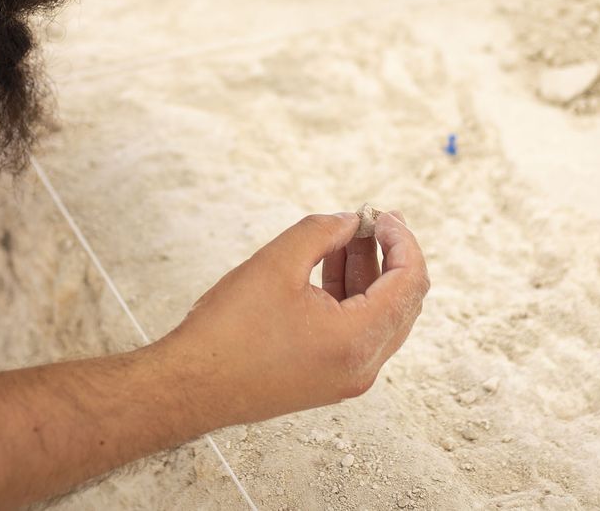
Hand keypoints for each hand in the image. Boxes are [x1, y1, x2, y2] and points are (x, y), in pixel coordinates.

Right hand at [161, 210, 427, 424]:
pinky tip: (331, 264)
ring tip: (348, 233)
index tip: (381, 214)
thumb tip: (350, 220)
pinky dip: (351, 296)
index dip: (402, 240)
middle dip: (390, 254)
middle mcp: (362, 366)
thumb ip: (322, 232)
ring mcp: (347, 377)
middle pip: (402, 301)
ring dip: (369, 272)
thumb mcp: (276, 263)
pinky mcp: (328, 379)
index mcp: (357, 341)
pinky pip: (357, 332)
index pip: (409, 282)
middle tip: (372, 219)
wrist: (189, 386)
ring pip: (379, 316)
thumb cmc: (227, 331)